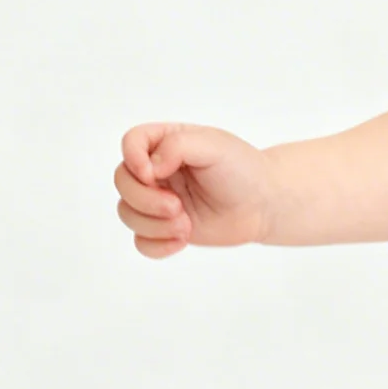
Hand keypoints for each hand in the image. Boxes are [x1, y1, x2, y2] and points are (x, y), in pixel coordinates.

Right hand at [114, 122, 274, 257]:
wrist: (265, 205)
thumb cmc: (243, 169)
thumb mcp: (214, 145)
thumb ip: (177, 146)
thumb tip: (148, 168)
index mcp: (165, 143)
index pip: (130, 143)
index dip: (132, 158)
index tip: (154, 174)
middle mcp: (157, 171)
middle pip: (122, 181)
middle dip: (144, 198)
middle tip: (176, 207)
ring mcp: (159, 200)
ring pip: (127, 213)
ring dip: (152, 223)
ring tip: (185, 225)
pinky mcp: (167, 228)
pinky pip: (142, 242)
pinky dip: (156, 245)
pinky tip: (180, 242)